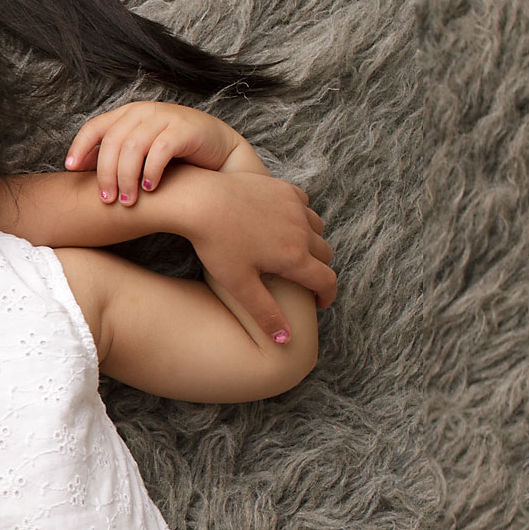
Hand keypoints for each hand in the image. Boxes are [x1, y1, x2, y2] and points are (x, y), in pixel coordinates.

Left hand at [65, 101, 248, 204]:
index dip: (79, 148)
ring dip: (126, 178)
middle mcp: (143, 112)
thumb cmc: (173, 155)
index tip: (71, 171)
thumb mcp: (139, 151)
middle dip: (105, 173)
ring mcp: (165, 117)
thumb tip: (76, 168)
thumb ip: (114, 155)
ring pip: (133, 147)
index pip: (94, 127)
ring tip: (127, 201)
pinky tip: (150, 189)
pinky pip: (160, 150)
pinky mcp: (185, 129)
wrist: (218, 150)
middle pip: (112, 141)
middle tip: (106, 200)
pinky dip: (151, 171)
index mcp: (127, 115)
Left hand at [159, 168, 336, 342]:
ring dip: (311, 241)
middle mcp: (302, 230)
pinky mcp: (283, 188)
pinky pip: (303, 204)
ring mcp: (295, 206)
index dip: (327, 295)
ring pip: (317, 227)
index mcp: (294, 257)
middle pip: (324, 253)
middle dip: (319, 269)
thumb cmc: (216, 245)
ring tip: (295, 253)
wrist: (201, 200)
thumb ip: (265, 312)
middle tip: (306, 280)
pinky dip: (300, 216)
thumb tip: (287, 341)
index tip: (321, 303)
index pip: (326, 280)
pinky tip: (284, 223)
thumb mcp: (239, 284)